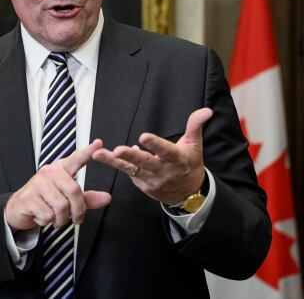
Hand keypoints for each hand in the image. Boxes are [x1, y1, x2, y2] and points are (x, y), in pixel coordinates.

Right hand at [5, 139, 111, 230]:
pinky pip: (48, 215)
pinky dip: (48, 222)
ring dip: (61, 220)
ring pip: (61, 207)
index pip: (76, 159)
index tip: (99, 144)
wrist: (19, 208)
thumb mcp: (67, 199)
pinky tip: (42, 217)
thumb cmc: (46, 200)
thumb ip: (87, 199)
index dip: (88, 152)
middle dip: (78, 211)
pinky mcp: (28, 197)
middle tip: (76, 219)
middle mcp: (49, 172)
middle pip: (74, 191)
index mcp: (61, 170)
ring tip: (56, 219)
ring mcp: (38, 184)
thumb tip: (107, 198)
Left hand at [92, 108, 212, 204]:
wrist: (189, 193)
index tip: (143, 137)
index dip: (155, 144)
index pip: (165, 150)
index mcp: (176, 159)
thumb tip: (206, 110)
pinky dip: (119, 163)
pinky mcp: (142, 184)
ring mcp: (151, 180)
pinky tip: (108, 155)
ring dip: (113, 161)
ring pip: (130, 168)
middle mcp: (162, 171)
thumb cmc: (190, 164)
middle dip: (130, 156)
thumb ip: (195, 126)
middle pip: (144, 162)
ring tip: (97, 154)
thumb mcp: (195, 145)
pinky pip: (128, 172)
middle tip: (117, 150)